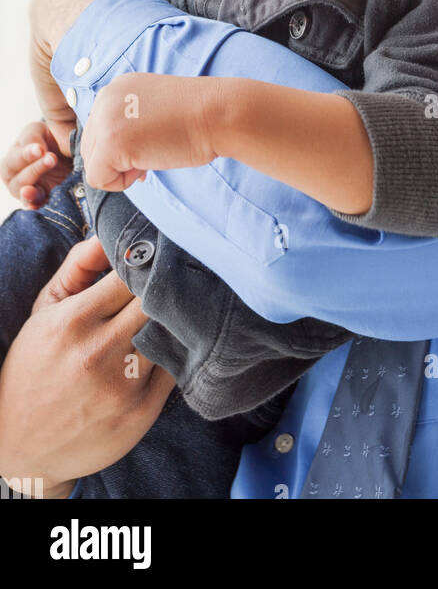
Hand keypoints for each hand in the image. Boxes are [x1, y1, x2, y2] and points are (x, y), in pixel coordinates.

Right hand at [0, 119, 73, 207]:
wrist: (65, 151)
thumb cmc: (45, 138)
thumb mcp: (37, 131)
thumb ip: (32, 137)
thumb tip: (37, 150)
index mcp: (11, 160)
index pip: (15, 159)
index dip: (26, 155)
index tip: (40, 149)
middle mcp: (15, 179)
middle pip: (19, 179)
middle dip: (35, 169)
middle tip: (52, 158)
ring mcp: (27, 193)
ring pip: (26, 195)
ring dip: (32, 191)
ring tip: (34, 189)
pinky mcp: (41, 201)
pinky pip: (36, 207)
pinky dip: (35, 207)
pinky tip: (36, 207)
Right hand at [0, 235, 174, 496]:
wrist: (18, 445)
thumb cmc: (33, 366)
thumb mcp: (45, 310)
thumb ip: (78, 265)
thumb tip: (111, 233)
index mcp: (74, 321)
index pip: (133, 272)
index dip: (148, 260)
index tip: (158, 253)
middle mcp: (100, 353)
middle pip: (158, 300)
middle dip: (167, 285)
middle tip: (178, 274)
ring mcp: (124, 387)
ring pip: (171, 332)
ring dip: (175, 318)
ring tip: (178, 307)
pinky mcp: (142, 414)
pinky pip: (176, 367)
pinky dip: (177, 351)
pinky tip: (171, 344)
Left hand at [81, 73, 221, 190]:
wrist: (218, 113)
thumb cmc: (197, 115)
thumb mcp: (152, 107)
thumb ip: (128, 120)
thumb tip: (112, 156)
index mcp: (116, 88)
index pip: (99, 129)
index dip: (123, 146)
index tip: (151, 141)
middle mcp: (105, 98)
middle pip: (91, 147)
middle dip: (118, 159)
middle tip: (153, 151)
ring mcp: (106, 120)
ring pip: (92, 164)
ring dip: (120, 170)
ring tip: (151, 156)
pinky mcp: (112, 143)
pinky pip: (98, 179)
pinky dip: (121, 183)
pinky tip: (147, 167)